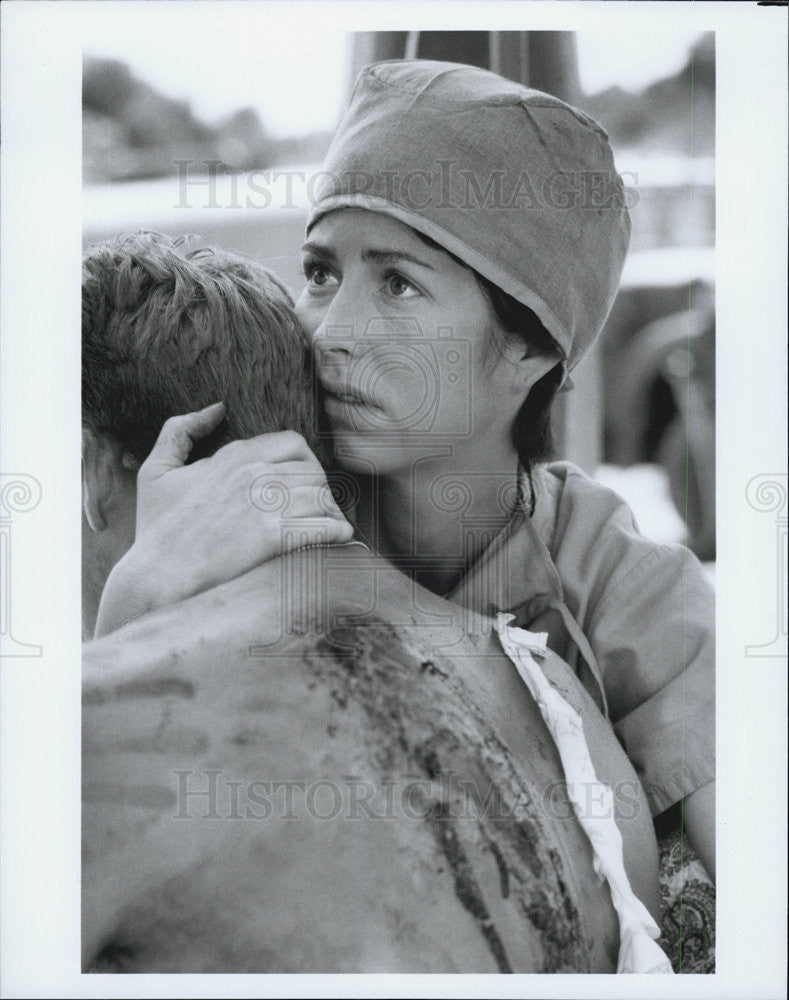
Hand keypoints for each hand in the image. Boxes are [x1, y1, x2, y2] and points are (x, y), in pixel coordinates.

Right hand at [95, 403, 352, 634]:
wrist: (158, 577)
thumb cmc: (157, 528)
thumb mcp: (156, 469)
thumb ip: (181, 430)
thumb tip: (216, 409)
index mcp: (234, 455)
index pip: (293, 443)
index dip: (304, 461)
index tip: (302, 481)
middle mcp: (253, 474)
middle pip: (313, 469)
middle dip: (321, 487)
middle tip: (320, 507)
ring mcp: (265, 504)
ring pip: (322, 496)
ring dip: (330, 510)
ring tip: (331, 524)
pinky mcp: (273, 536)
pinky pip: (322, 525)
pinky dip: (337, 529)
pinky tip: (339, 536)